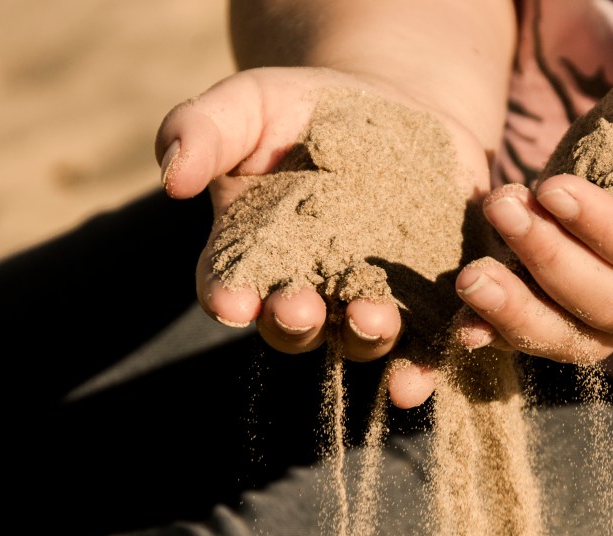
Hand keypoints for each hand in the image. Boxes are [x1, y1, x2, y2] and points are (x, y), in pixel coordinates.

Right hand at [155, 67, 492, 407]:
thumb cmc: (305, 106)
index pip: (230, 287)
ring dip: (366, 336)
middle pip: (296, 325)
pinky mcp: (429, 296)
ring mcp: (370, 299)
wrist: (394, 104)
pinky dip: (434, 350)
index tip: (229, 300)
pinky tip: (441, 354)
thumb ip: (202, 132)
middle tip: (300, 309)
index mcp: (254, 257)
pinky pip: (431, 332)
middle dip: (295, 322)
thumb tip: (171, 176)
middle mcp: (309, 291)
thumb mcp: (249, 104)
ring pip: (364, 335)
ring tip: (372, 319)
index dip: (228, 297)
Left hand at [453, 50, 612, 362]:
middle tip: (501, 209)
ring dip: (519, 314)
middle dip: (551, 263)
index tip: (551, 188)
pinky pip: (545, 335)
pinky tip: (464, 324)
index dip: (607, 229)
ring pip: (576, 338)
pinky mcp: (579, 307)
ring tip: (471, 278)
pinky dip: (503, 334)